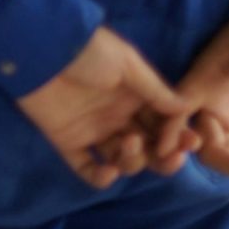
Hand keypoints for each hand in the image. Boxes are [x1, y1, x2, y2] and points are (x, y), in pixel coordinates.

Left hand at [15, 26, 193, 188]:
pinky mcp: (69, 142)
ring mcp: (94, 130)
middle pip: (149, 147)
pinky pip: (88, 169)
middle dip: (165, 156)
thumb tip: (186, 108)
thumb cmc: (88, 50)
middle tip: (170, 156)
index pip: (164, 124)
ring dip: (134, 160)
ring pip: (125, 160)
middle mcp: (118, 116)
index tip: (185, 141)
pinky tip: (109, 171)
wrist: (41, 50)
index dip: (177, 135)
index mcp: (135, 96)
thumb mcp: (127, 64)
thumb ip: (155, 90)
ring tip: (129, 142)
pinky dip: (100, 178)